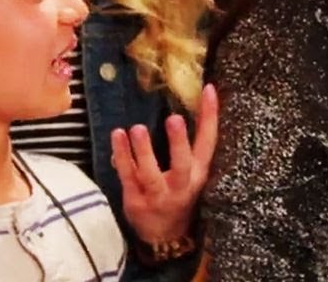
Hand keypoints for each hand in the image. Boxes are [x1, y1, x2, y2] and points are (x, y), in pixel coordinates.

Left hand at [111, 83, 218, 243]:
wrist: (165, 237)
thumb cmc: (178, 194)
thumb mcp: (190, 172)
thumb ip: (187, 146)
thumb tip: (184, 102)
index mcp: (198, 174)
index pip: (208, 143)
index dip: (210, 117)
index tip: (208, 90)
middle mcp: (180, 186)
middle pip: (182, 165)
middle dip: (178, 143)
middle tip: (174, 118)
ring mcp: (157, 195)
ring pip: (150, 174)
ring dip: (143, 151)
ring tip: (137, 128)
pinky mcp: (135, 200)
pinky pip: (127, 176)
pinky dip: (120, 156)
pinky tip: (117, 136)